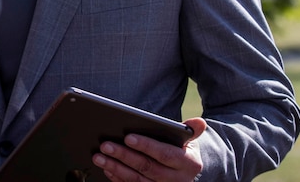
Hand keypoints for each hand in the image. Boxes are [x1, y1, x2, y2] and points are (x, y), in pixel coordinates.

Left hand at [91, 116, 206, 181]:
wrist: (186, 171)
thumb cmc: (182, 149)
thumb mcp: (189, 140)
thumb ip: (191, 131)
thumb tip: (200, 122)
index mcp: (188, 164)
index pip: (164, 154)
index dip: (146, 146)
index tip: (128, 137)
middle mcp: (176, 180)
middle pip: (146, 167)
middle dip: (124, 156)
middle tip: (105, 145)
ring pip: (136, 180)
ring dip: (115, 168)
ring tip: (99, 157)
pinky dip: (117, 178)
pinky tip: (106, 168)